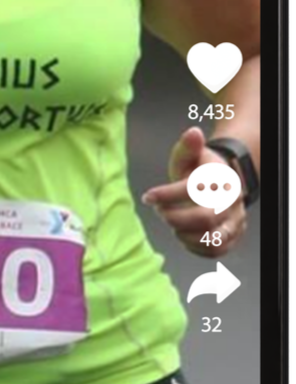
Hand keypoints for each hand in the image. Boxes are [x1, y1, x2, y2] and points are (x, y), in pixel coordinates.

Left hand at [141, 126, 246, 257]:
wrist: (222, 181)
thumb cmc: (200, 168)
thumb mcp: (190, 154)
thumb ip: (188, 146)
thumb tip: (193, 133)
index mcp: (222, 177)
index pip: (194, 189)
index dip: (168, 195)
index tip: (148, 196)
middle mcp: (233, 200)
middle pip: (205, 218)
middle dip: (176, 218)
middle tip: (161, 212)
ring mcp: (236, 220)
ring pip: (213, 239)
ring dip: (185, 235)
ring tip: (173, 224)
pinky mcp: (234, 235)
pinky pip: (217, 250)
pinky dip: (196, 248)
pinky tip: (182, 235)